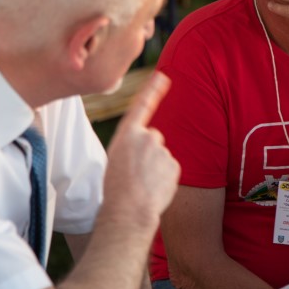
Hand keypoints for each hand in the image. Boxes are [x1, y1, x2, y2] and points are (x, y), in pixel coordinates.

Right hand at [103, 72, 179, 226]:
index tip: (163, 77)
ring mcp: (161, 150)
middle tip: (135, 173)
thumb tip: (151, 143)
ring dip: (155, 167)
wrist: (128, 210)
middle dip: (148, 152)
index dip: (152, 90)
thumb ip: (132, 145)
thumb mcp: (116, 157)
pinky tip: (153, 188)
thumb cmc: (115, 188)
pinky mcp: (173, 164)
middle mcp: (146, 137)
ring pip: (161, 155)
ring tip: (142, 183)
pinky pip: (169, 168)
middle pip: (152, 138)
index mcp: (127, 134)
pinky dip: (164, 177)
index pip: (141, 106)